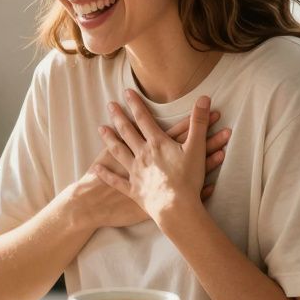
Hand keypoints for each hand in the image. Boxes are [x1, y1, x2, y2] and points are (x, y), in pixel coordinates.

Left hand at [93, 90, 218, 223]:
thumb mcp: (196, 147)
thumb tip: (204, 98)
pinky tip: (96, 168)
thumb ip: (198, 122)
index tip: (127, 93)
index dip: (136, 104)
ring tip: (101, 129)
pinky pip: (116, 180)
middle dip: (119, 117)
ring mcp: (135, 172)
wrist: (176, 207)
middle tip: (110, 105)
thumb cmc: (188, 178)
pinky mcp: (133, 189)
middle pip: (127, 132)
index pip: (144, 119)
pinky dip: (106, 174)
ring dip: (109, 139)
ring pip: (118, 152)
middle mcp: (142, 155)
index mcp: (156, 143)